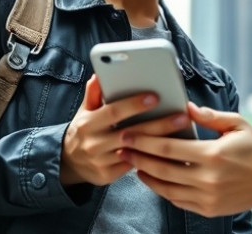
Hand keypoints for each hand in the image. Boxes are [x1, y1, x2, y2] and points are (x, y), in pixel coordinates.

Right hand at [60, 76, 192, 185]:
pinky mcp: (108, 176)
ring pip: (136, 152)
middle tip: (181, 117)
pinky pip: (134, 166)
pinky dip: (151, 158)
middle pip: (132, 133)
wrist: (69, 162)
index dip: (134, 104)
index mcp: (88, 124)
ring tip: (182, 133)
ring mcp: (102, 162)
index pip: (114, 112)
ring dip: (160, 143)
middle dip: (159, 125)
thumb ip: (93, 94)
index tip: (155, 97)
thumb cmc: (84, 131)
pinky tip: (170, 150)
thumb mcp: (84, 111)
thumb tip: (98, 75)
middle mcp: (94, 143)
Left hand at [118, 103, 251, 216]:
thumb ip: (209, 116)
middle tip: (122, 149)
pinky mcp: (209, 209)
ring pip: (166, 189)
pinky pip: (178, 201)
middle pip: (162, 170)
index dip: (144, 142)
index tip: (128, 135)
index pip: (168, 149)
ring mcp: (208, 197)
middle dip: (138, 158)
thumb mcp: (236, 124)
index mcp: (212, 155)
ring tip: (133, 165)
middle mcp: (207, 179)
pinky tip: (154, 180)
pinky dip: (163, 191)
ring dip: (147, 177)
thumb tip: (185, 106)